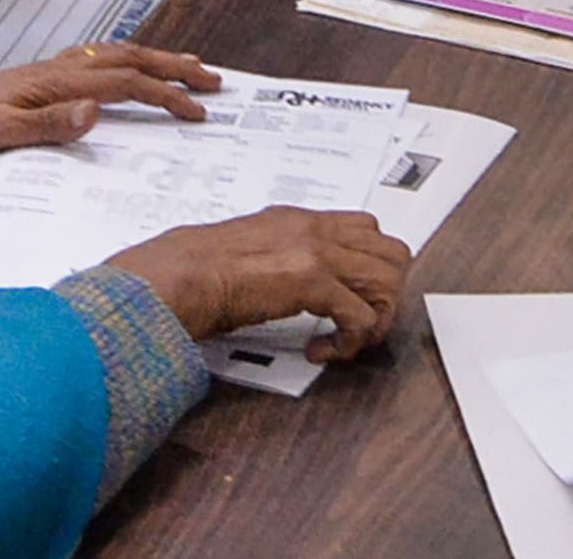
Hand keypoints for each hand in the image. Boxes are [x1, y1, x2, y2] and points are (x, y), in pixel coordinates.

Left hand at [0, 42, 220, 158]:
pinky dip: (130, 60)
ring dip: (157, 59)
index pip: (126, 83)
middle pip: (131, 58)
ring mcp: (55, 68)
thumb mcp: (2, 134)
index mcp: (59, 82)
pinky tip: (135, 69)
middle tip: (214, 80)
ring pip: (118, 54)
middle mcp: (63, 68)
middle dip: (175, 67)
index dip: (166, 95)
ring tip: (190, 67)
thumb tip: (97, 112)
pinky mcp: (47, 75)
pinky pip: (101, 59)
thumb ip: (49, 124)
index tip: (198, 113)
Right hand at [108, 208, 416, 363]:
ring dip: (375, 319)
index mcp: (301, 220)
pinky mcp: (312, 281)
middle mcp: (316, 229)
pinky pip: (361, 317)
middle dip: (385, 294)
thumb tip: (289, 283)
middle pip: (392, 252)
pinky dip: (350, 342)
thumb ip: (279, 256)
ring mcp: (317, 252)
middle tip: (359, 324)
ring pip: (388, 281)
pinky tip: (321, 350)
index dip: (370, 268)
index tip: (352, 299)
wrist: (180, 274)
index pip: (366, 228)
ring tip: (346, 340)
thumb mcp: (249, 248)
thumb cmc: (198, 268)